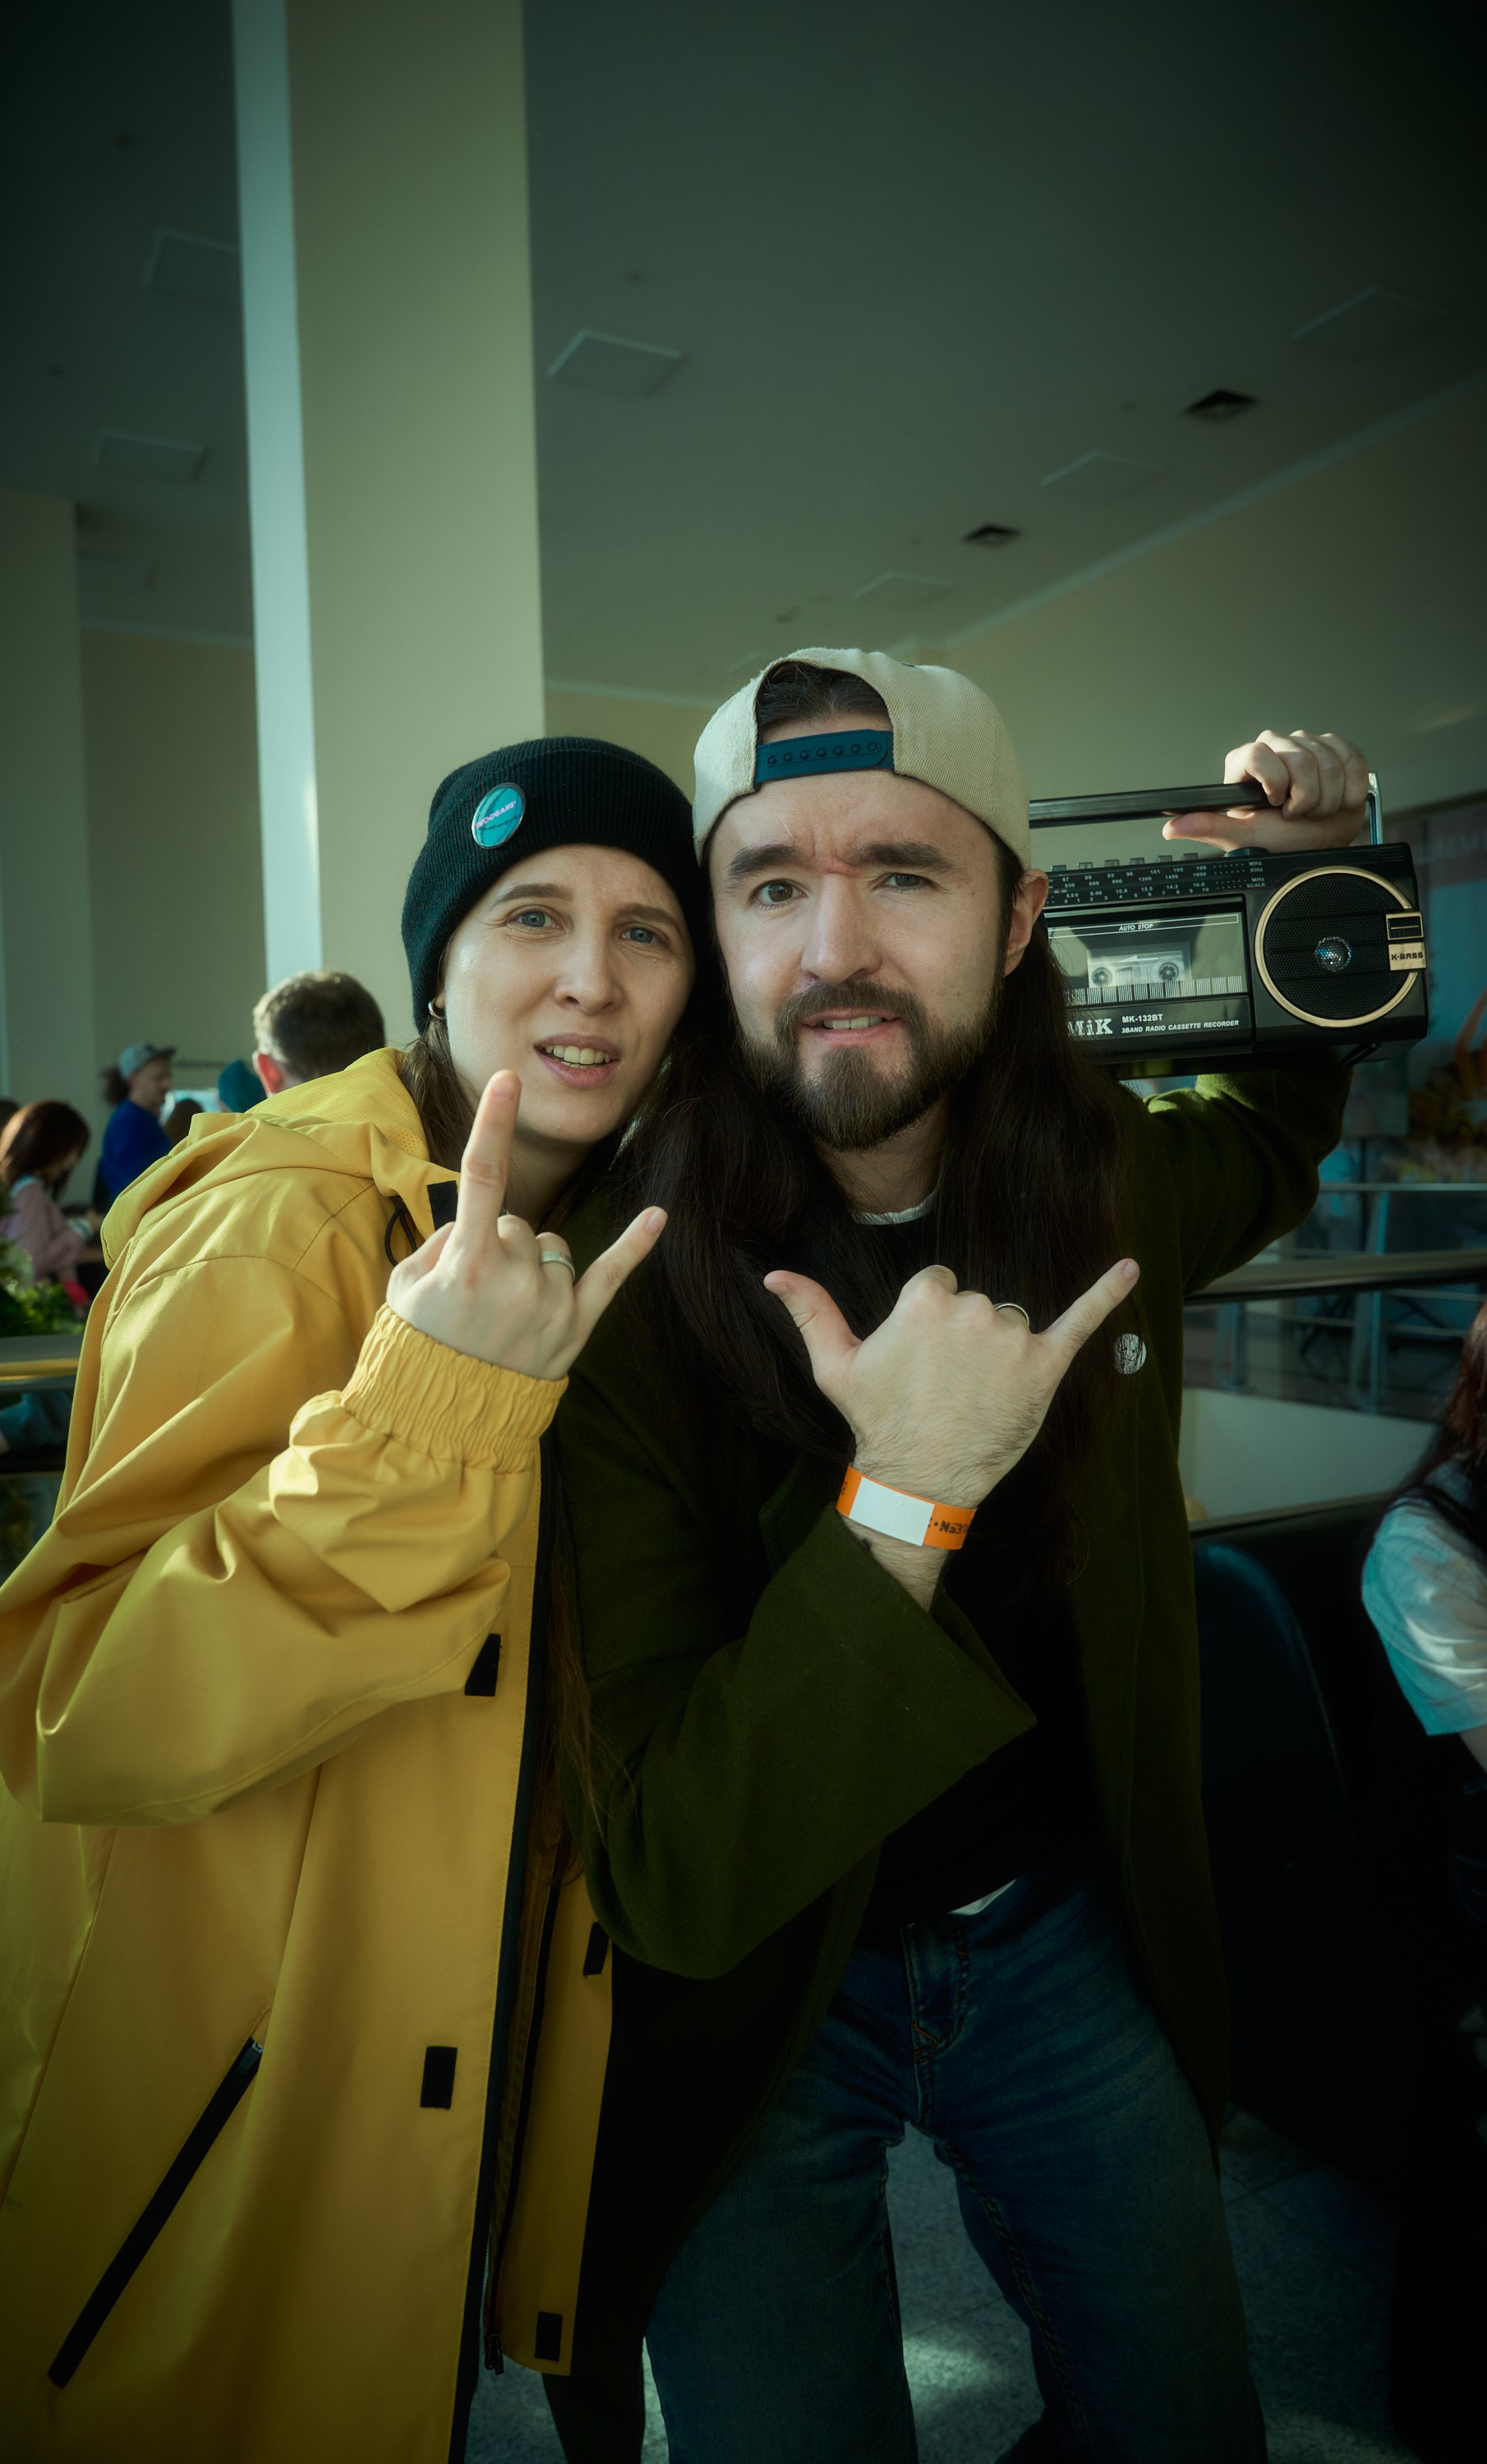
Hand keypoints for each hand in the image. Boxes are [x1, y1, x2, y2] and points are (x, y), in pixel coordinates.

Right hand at [387, 1071, 664, 1379]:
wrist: (444, 1419)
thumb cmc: (419, 1346)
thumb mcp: (405, 1287)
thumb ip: (441, 1241)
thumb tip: (473, 1220)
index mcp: (465, 1263)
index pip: (481, 1177)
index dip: (494, 1124)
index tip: (508, 1080)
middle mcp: (513, 1277)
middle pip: (518, 1222)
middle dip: (498, 1244)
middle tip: (474, 1295)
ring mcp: (550, 1302)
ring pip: (551, 1246)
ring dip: (531, 1265)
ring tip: (505, 1312)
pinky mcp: (576, 1326)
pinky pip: (610, 1275)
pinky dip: (635, 1247)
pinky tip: (658, 1217)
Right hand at [763, 1256, 1139, 1512]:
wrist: (919, 1479)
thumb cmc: (877, 1421)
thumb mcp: (835, 1366)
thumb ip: (810, 1311)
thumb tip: (774, 1275)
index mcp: (924, 1299)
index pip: (938, 1284)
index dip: (928, 1322)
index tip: (920, 1360)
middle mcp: (972, 1309)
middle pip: (975, 1302)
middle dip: (963, 1337)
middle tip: (944, 1385)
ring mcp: (1012, 1337)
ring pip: (1009, 1320)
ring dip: (999, 1349)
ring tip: (976, 1393)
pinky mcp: (1046, 1365)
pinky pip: (1081, 1320)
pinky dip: (1107, 1292)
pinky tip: (1131, 1267)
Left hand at [1163, 730, 1368, 855]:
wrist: (1323, 842)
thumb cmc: (1284, 841)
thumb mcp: (1245, 837)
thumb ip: (1211, 828)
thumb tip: (1173, 828)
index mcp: (1246, 763)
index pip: (1257, 753)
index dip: (1274, 780)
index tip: (1278, 803)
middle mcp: (1275, 747)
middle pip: (1299, 757)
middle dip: (1306, 796)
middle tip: (1299, 814)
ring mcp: (1306, 744)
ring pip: (1328, 760)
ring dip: (1329, 797)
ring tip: (1317, 810)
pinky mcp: (1335, 746)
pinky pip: (1351, 760)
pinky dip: (1350, 788)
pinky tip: (1338, 800)